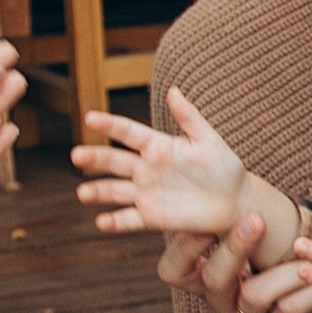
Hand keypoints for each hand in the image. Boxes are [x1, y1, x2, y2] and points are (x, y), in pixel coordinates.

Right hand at [73, 85, 252, 242]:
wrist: (234, 201)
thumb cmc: (224, 167)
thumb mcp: (209, 139)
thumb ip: (189, 117)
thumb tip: (172, 90)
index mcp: (157, 146)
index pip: (128, 133)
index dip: (109, 125)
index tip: (89, 117)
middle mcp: (146, 168)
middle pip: (115, 162)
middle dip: (95, 159)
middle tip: (77, 155)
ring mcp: (147, 193)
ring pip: (116, 191)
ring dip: (98, 192)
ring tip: (82, 193)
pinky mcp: (152, 216)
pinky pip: (130, 219)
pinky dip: (115, 221)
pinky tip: (101, 222)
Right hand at [172, 214, 311, 312]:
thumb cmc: (304, 288)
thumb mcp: (277, 256)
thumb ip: (256, 230)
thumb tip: (241, 184)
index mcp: (214, 285)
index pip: (175, 270)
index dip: (184, 245)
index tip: (208, 215)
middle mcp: (222, 309)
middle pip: (210, 280)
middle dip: (232, 247)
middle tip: (256, 220)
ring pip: (252, 294)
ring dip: (287, 270)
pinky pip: (286, 311)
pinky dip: (311, 291)